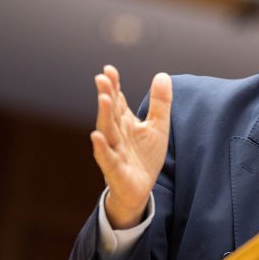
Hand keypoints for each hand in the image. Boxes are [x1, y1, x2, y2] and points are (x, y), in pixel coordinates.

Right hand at [90, 65, 171, 228]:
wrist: (141, 189)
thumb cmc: (145, 157)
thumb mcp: (158, 127)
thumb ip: (160, 102)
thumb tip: (162, 74)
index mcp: (125, 122)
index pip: (117, 100)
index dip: (114, 85)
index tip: (109, 69)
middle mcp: (117, 134)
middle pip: (110, 112)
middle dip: (106, 95)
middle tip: (101, 78)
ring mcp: (114, 151)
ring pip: (107, 131)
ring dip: (104, 115)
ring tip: (103, 98)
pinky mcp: (115, 170)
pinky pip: (107, 157)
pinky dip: (101, 147)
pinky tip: (97, 136)